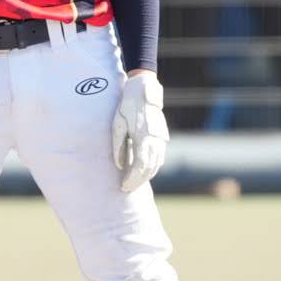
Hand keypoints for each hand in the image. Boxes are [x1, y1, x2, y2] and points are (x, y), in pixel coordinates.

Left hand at [112, 71, 168, 192]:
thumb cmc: (127, 107)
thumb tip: (119, 166)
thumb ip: (119, 146)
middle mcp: (155, 141)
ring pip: (156, 165)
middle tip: (126, 188)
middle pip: (149, 169)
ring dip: (146, 176)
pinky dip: (152, 167)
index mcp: (143, 138)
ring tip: (133, 182)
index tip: (123, 186)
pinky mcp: (162, 137)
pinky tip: (144, 171)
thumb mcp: (118, 124)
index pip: (140, 166)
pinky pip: (159, 157)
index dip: (132, 179)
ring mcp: (160, 139)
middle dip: (138, 181)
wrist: (143, 92)